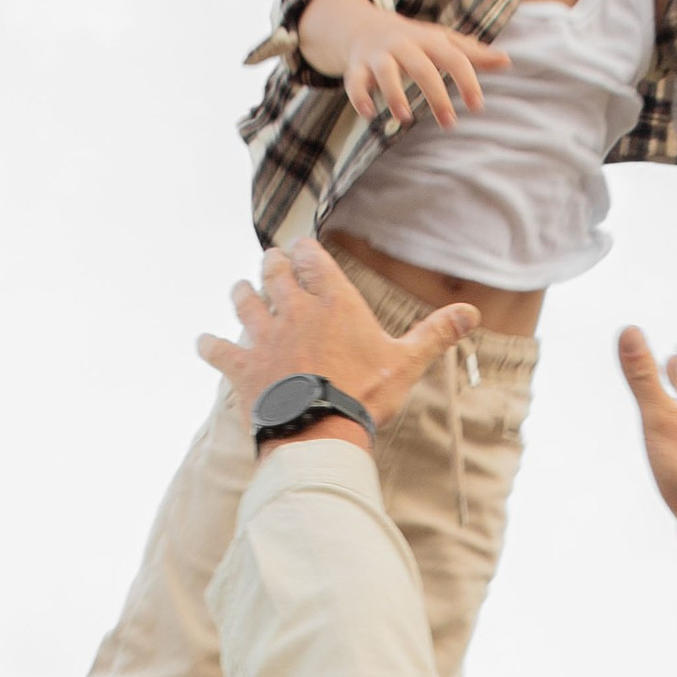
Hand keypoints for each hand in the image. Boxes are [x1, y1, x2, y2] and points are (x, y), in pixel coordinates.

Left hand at [198, 239, 477, 436]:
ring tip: (240, 289)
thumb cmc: (365, 394)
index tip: (300, 246)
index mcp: (333, 302)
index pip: (313, 259)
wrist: (320, 430)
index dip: (304, 250)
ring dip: (242, 293)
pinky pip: (218, 349)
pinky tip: (204, 342)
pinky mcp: (243, 366)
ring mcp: (265, 337)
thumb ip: (435, 333)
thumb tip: (472, 313)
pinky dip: (209, 345)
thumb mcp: (407, 363)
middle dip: (271, 264)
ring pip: (244, 302)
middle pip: (274, 273)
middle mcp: (294, 310)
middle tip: (269, 260)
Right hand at [340, 8, 507, 128]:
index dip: (467, 80)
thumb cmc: (412, 41)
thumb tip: (507, 61)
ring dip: (394, 94)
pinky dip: (359, 97)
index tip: (477, 106)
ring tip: (406, 119)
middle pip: (422, 68)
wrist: (363, 26)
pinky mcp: (357, 67)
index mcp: (429, 40)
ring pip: (386, 72)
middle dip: (436, 95)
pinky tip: (369, 114)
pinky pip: (355, 81)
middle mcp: (403, 45)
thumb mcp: (442, 42)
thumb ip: (472, 53)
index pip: (453, 58)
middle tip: (449, 124)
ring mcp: (378, 55)